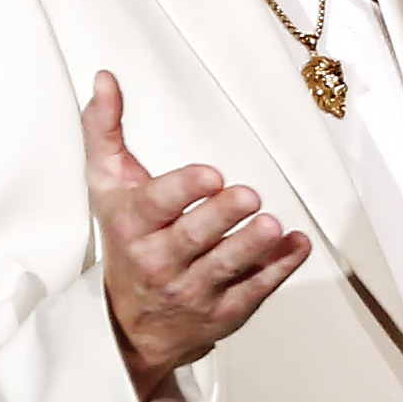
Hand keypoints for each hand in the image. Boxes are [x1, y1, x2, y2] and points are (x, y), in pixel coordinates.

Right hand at [88, 72, 304, 401]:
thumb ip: (104, 131)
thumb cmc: (125, 240)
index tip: (210, 175)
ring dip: (252, 246)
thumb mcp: (107, 186)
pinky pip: (254, 290)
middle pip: (193, 238)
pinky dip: (279, 269)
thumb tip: (104, 78)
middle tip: (250, 196)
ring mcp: (192, 291)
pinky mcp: (223, 312)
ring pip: (226, 267)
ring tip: (274, 225)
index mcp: (132, 227)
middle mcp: (159, 262)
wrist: (130, 323)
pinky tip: (297, 245)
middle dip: (222, 216)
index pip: (155, 207)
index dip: (183, 191)